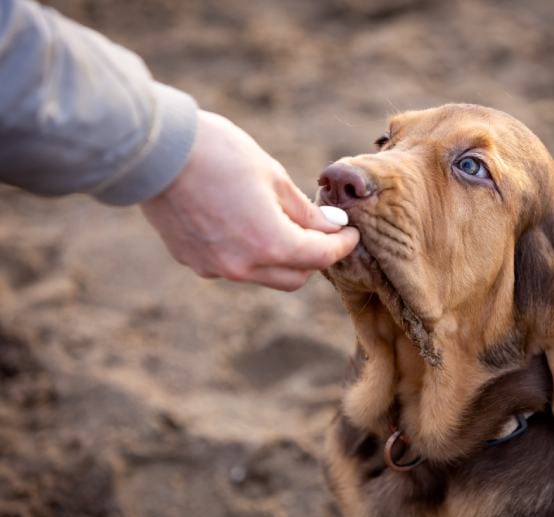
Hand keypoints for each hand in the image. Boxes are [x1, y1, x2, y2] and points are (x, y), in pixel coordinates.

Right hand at [140, 111, 358, 290]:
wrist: (152, 150)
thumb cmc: (217, 153)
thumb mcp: (272, 175)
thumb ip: (304, 210)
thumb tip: (330, 227)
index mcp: (270, 243)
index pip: (321, 257)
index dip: (342, 245)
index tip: (350, 232)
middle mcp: (244, 266)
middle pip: (296, 277)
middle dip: (314, 257)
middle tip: (320, 229)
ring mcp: (215, 268)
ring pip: (264, 275)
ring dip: (281, 256)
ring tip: (279, 221)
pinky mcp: (192, 262)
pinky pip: (234, 266)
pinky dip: (249, 252)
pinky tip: (243, 223)